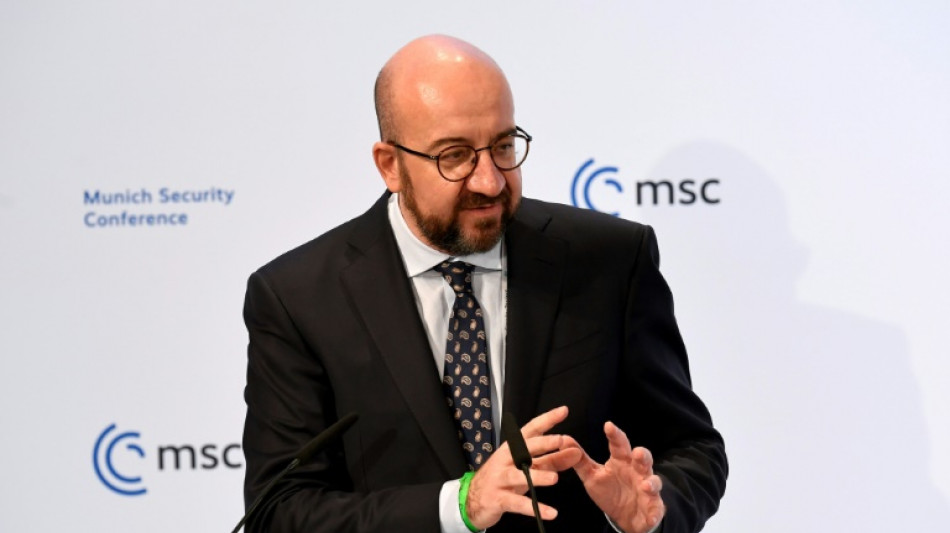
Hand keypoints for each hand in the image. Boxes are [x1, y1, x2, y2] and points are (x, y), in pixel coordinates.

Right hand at [465, 406, 582, 528]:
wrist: (472, 499)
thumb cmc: (503, 479)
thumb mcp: (527, 468)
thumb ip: (552, 460)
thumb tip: (574, 452)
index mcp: (513, 448)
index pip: (530, 429)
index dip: (546, 420)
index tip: (563, 411)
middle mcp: (506, 460)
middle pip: (524, 448)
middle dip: (543, 443)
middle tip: (562, 441)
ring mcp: (500, 478)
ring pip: (519, 475)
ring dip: (537, 476)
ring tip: (554, 479)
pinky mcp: (498, 499)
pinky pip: (517, 503)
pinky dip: (534, 508)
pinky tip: (550, 513)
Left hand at [570, 422, 664, 532]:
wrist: (625, 517)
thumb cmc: (610, 491)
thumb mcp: (592, 476)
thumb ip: (580, 460)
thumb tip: (563, 440)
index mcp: (621, 461)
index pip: (619, 445)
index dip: (615, 435)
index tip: (608, 426)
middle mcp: (637, 471)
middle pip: (643, 459)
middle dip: (642, 456)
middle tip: (637, 453)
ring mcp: (647, 488)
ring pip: (654, 481)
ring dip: (652, 483)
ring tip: (646, 485)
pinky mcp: (653, 507)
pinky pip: (656, 509)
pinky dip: (655, 512)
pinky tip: (651, 516)